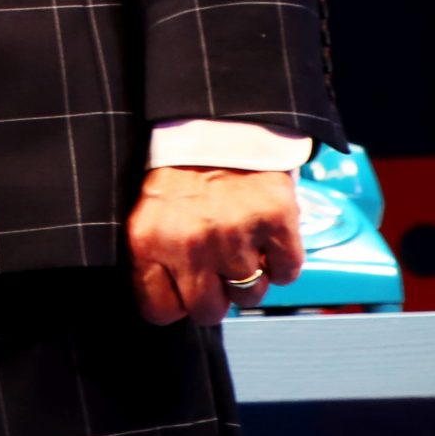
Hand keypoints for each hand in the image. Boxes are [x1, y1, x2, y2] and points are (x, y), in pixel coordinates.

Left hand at [127, 166, 304, 324]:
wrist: (216, 123)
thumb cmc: (178, 169)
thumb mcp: (149, 212)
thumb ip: (155, 257)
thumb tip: (170, 302)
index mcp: (149, 241)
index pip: (158, 309)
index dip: (175, 304)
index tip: (183, 293)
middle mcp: (190, 246)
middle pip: (208, 312)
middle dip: (215, 297)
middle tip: (216, 271)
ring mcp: (234, 236)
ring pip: (249, 296)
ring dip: (250, 277)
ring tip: (241, 244)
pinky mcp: (274, 224)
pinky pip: (286, 273)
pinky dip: (282, 261)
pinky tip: (266, 238)